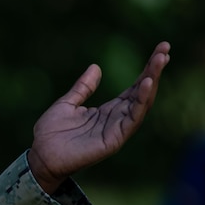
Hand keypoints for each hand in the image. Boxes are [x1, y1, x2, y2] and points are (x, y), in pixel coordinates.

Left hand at [28, 41, 170, 194]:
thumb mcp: (67, 104)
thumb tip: (96, 67)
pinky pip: (132, 119)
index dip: (147, 70)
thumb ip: (83, 88)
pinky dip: (141, 102)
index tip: (160, 49)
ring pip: (142, 103)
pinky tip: (146, 84)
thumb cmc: (50, 134)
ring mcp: (116, 129)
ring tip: (159, 61)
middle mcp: (116, 119)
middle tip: (165, 48)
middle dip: (154, 71)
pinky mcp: (114, 140)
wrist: (40, 156)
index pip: (133, 88)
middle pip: (142, 92)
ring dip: (152, 82)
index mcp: (107, 110)